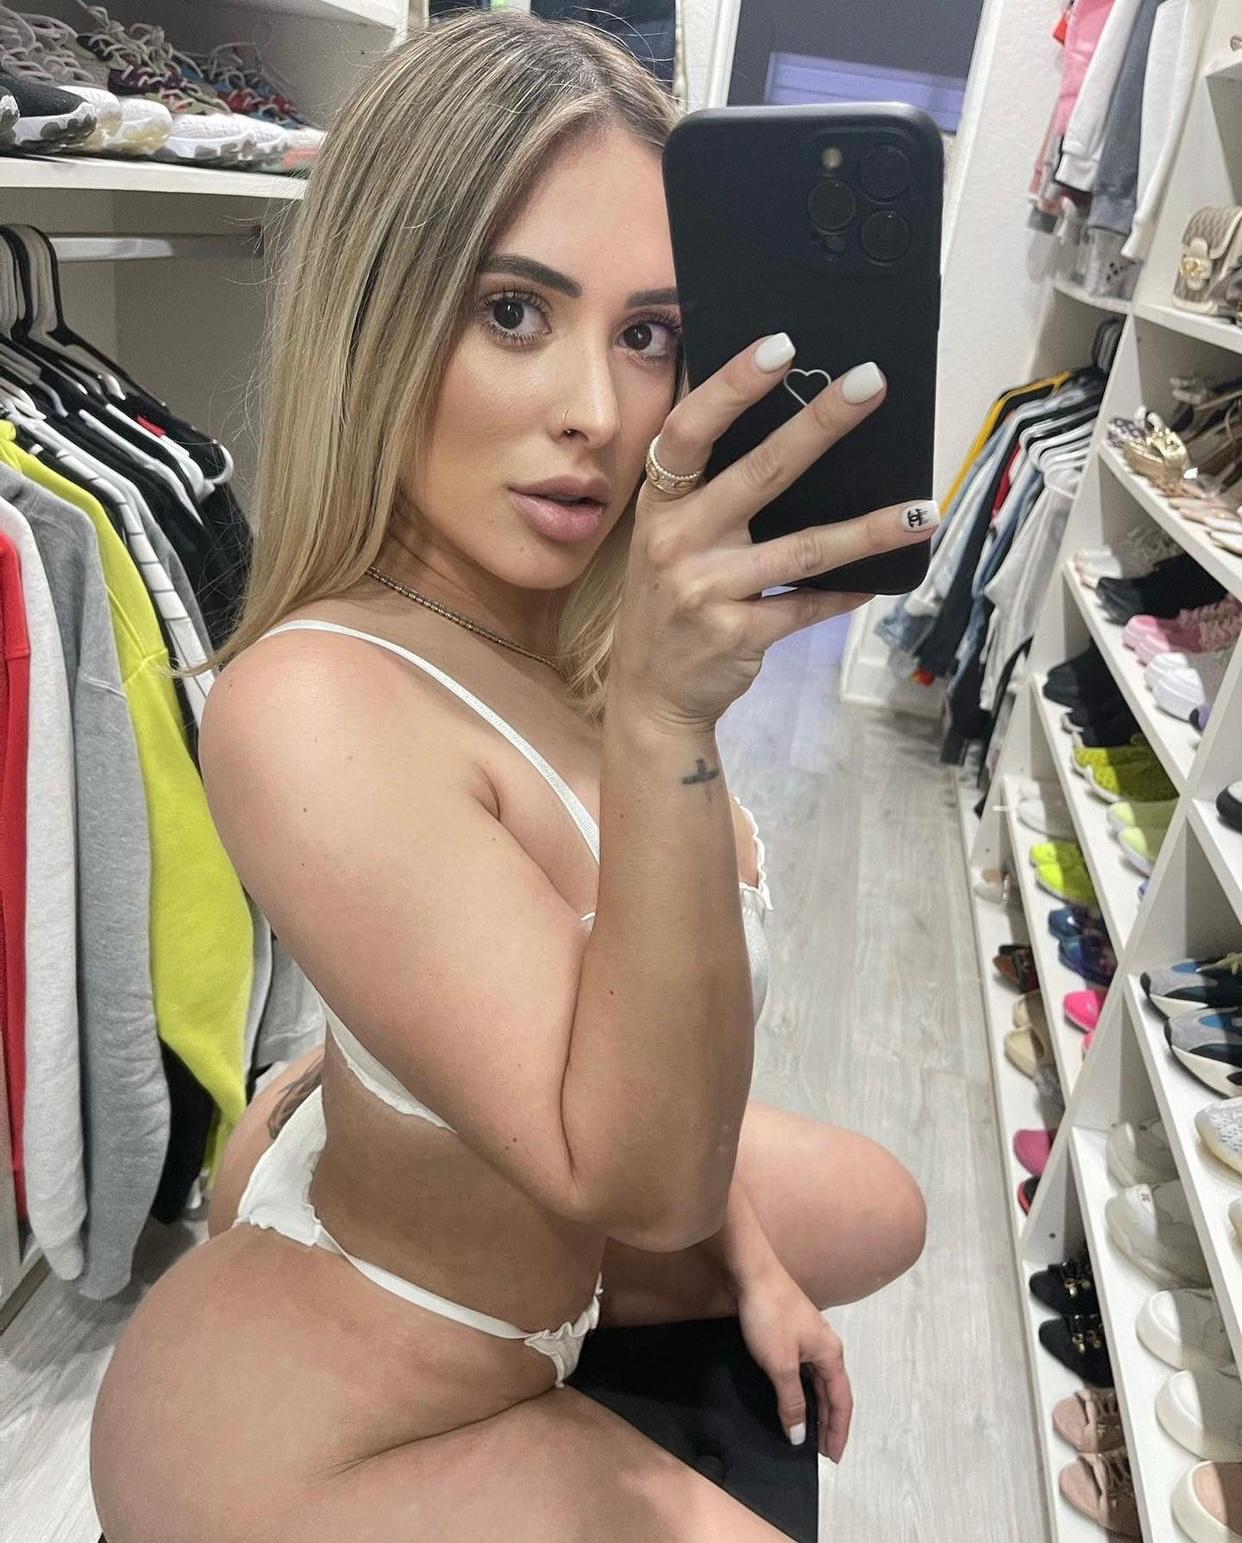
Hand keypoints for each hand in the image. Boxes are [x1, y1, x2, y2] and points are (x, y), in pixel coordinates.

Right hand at [609, 330, 940, 733]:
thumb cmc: (670, 601)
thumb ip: (707, 492)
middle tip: (871, 383)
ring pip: (804, 550)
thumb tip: (790, 428)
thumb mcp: (668, 539)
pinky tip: (884, 577)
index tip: (782, 346)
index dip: (732, 386)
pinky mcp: (738, 634)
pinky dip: (848, 592)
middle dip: (819, 425)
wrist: (651, 693)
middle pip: (759, 474)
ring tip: (923, 510)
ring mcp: (706, 591)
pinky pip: (808, 605)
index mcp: (661, 505)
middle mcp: (677, 542)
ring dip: (870, 529)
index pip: (689, 431)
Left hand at [734, 1263, 851, 1462]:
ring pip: (817, 1382)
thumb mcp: (780, 1365)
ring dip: (815, 1408)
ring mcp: (808, 1338)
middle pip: (832, 1393)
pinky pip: (803, 1371)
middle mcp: (825, 1347)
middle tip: (821, 1453)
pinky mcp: (791, 1333)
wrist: (751, 1273)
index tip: (833, 1458)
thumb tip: (800, 1435)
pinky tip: (792, 1399)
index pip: (842, 1402)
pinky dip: (802, 1391)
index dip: (838, 1431)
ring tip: (808, 1433)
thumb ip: (791, 1401)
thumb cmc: (770, 1316)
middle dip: (829, 1423)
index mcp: (831, 1354)